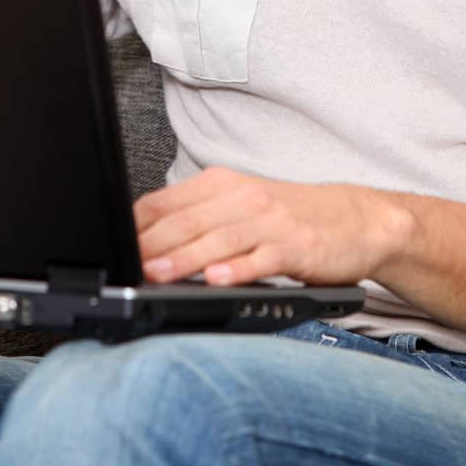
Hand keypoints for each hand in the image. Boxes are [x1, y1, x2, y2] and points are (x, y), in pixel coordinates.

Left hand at [135, 167, 408, 287]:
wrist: (355, 218)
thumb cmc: (289, 216)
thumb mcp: (239, 206)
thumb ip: (197, 218)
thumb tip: (144, 240)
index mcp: (222, 185)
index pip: (168, 202)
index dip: (137, 224)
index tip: (110, 243)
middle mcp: (243, 197)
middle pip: (188, 220)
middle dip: (153, 244)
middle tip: (125, 264)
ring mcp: (270, 221)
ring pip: (219, 239)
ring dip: (186, 258)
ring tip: (158, 275)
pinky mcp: (295, 246)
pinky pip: (261, 258)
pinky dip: (238, 268)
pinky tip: (217, 279)